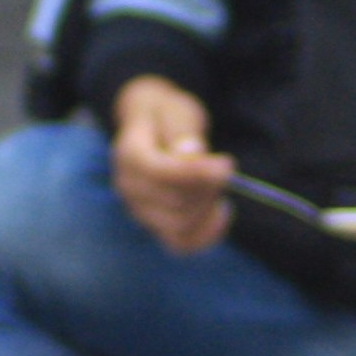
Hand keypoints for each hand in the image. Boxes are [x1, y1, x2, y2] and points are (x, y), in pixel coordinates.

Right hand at [109, 75, 232, 255]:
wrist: (152, 128)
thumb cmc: (166, 116)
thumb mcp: (176, 111)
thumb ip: (182, 130)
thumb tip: (189, 153)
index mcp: (128, 154)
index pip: (160, 173)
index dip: (196, 173)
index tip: (227, 163)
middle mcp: (129, 187)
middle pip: (174, 201)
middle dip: (208, 187)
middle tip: (224, 167)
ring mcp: (140, 210)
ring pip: (181, 224)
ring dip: (209, 206)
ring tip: (220, 184)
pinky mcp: (156, 226)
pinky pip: (182, 244)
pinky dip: (208, 233)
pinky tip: (222, 211)